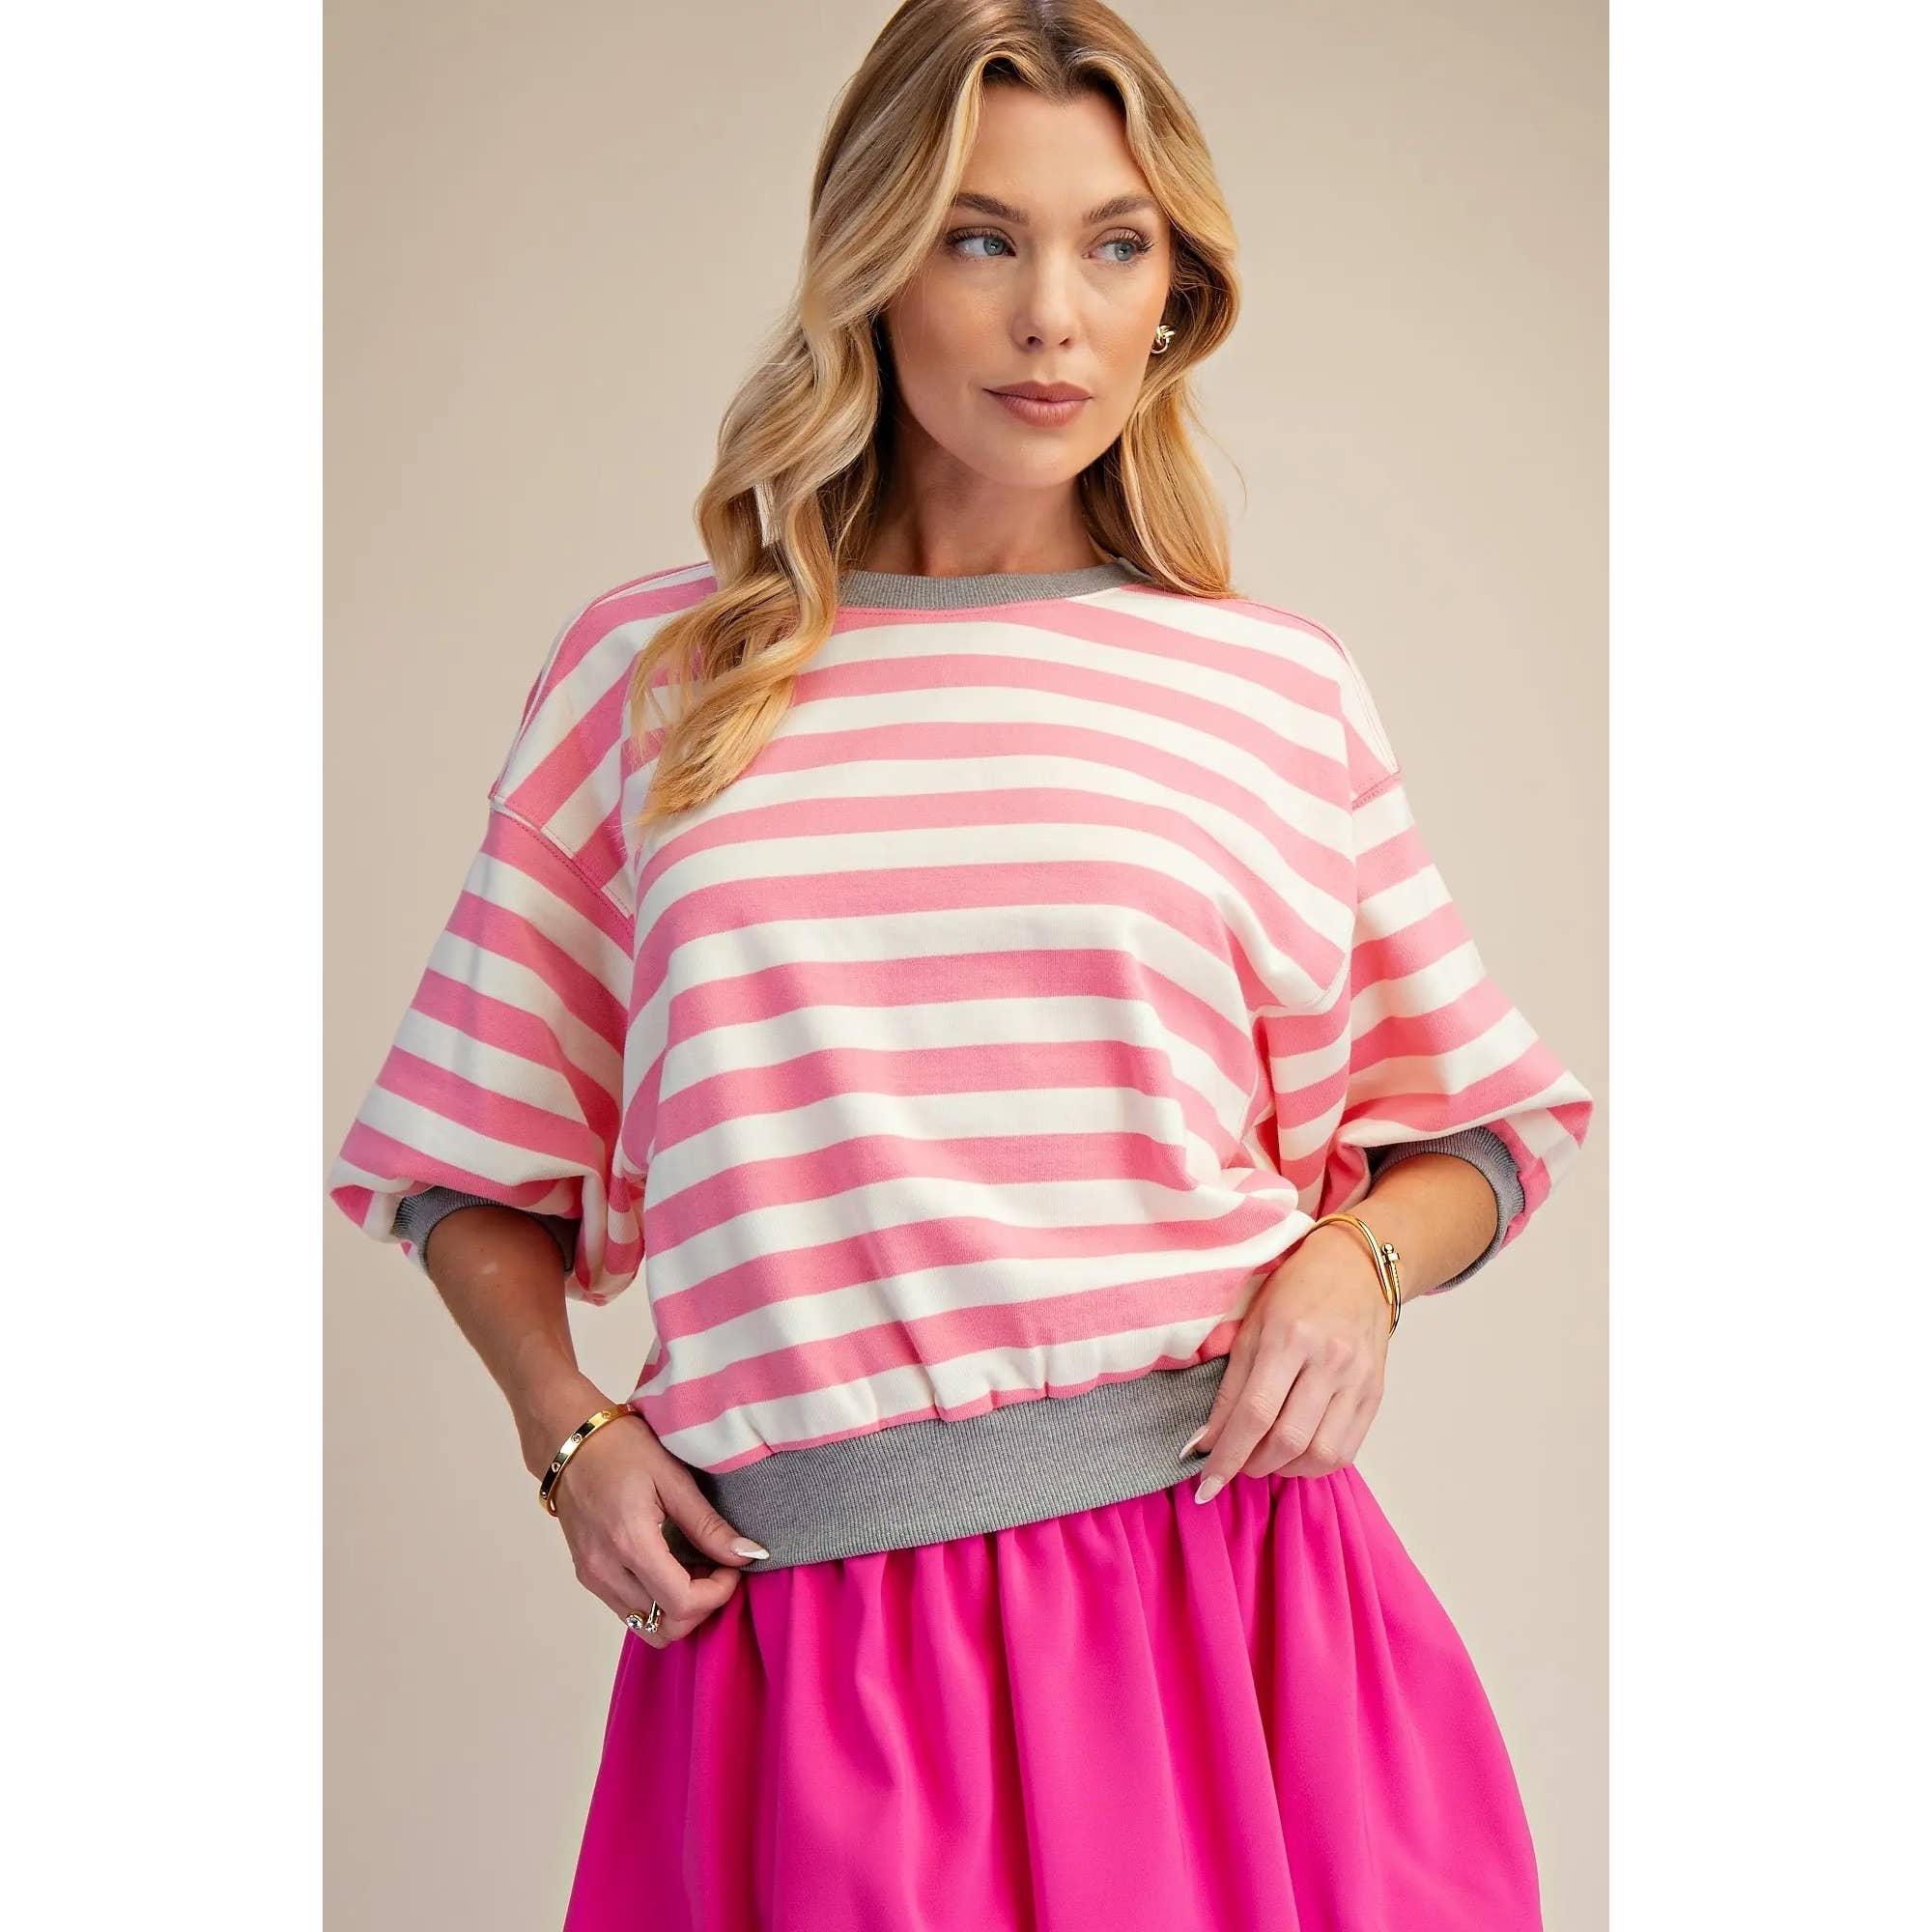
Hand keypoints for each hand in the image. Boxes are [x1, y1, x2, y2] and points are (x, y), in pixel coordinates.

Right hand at [531, 1393, 769, 1646]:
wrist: (569, 1441)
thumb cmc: (621, 1448)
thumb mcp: (673, 1478)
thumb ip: (709, 1524)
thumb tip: (749, 1555)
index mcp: (630, 1544)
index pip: (682, 1604)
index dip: (718, 1593)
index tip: (732, 1566)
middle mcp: (606, 1572)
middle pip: (665, 1628)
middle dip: (701, 1606)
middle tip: (717, 1569)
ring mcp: (593, 1578)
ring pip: (646, 1627)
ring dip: (679, 1608)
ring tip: (695, 1568)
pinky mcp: (588, 1576)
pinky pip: (629, 1611)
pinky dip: (657, 1602)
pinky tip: (671, 1568)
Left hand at [1186, 1225, 1392, 1502]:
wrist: (1357, 1267)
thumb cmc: (1296, 1288)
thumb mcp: (1251, 1322)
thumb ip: (1230, 1382)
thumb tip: (1207, 1438)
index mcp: (1288, 1335)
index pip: (1253, 1412)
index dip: (1226, 1455)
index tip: (1206, 1482)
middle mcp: (1327, 1359)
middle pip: (1287, 1439)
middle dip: (1251, 1465)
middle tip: (1232, 1466)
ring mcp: (1356, 1379)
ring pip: (1319, 1453)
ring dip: (1283, 1470)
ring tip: (1263, 1461)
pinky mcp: (1375, 1393)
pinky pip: (1347, 1450)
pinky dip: (1315, 1465)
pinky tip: (1295, 1456)